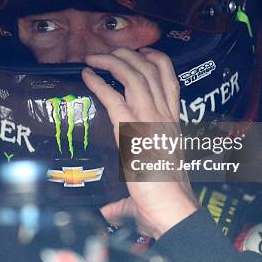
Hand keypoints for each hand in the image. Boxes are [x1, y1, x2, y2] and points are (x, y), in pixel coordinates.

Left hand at [81, 47, 197, 238]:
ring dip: (113, 61)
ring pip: (134, 76)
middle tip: (110, 50)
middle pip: (150, 69)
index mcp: (173, 122)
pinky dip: (98, 82)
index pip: (170, 79)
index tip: (141, 51)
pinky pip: (113, 97)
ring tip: (95, 57)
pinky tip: (87, 75)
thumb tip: (109, 211)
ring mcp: (150, 120)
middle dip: (128, 54)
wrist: (173, 210)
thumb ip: (129, 190)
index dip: (156, 58)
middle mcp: (164, 115)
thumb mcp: (153, 181)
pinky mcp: (131, 130)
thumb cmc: (167, 200)